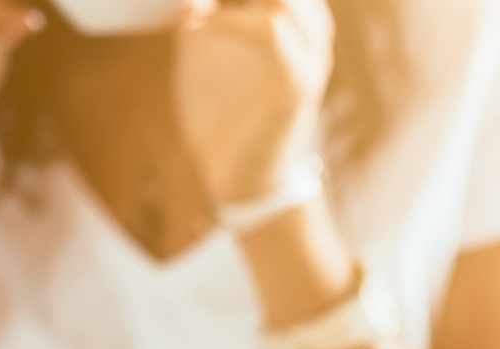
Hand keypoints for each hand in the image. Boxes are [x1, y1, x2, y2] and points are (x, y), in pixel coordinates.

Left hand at [174, 0, 332, 203]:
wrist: (241, 179)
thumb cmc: (222, 112)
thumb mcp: (202, 47)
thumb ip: (195, 11)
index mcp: (292, 13)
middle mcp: (309, 27)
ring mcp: (310, 54)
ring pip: (283, 0)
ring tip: (190, 4)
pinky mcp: (297, 84)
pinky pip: (271, 33)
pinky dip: (229, 23)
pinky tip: (195, 25)